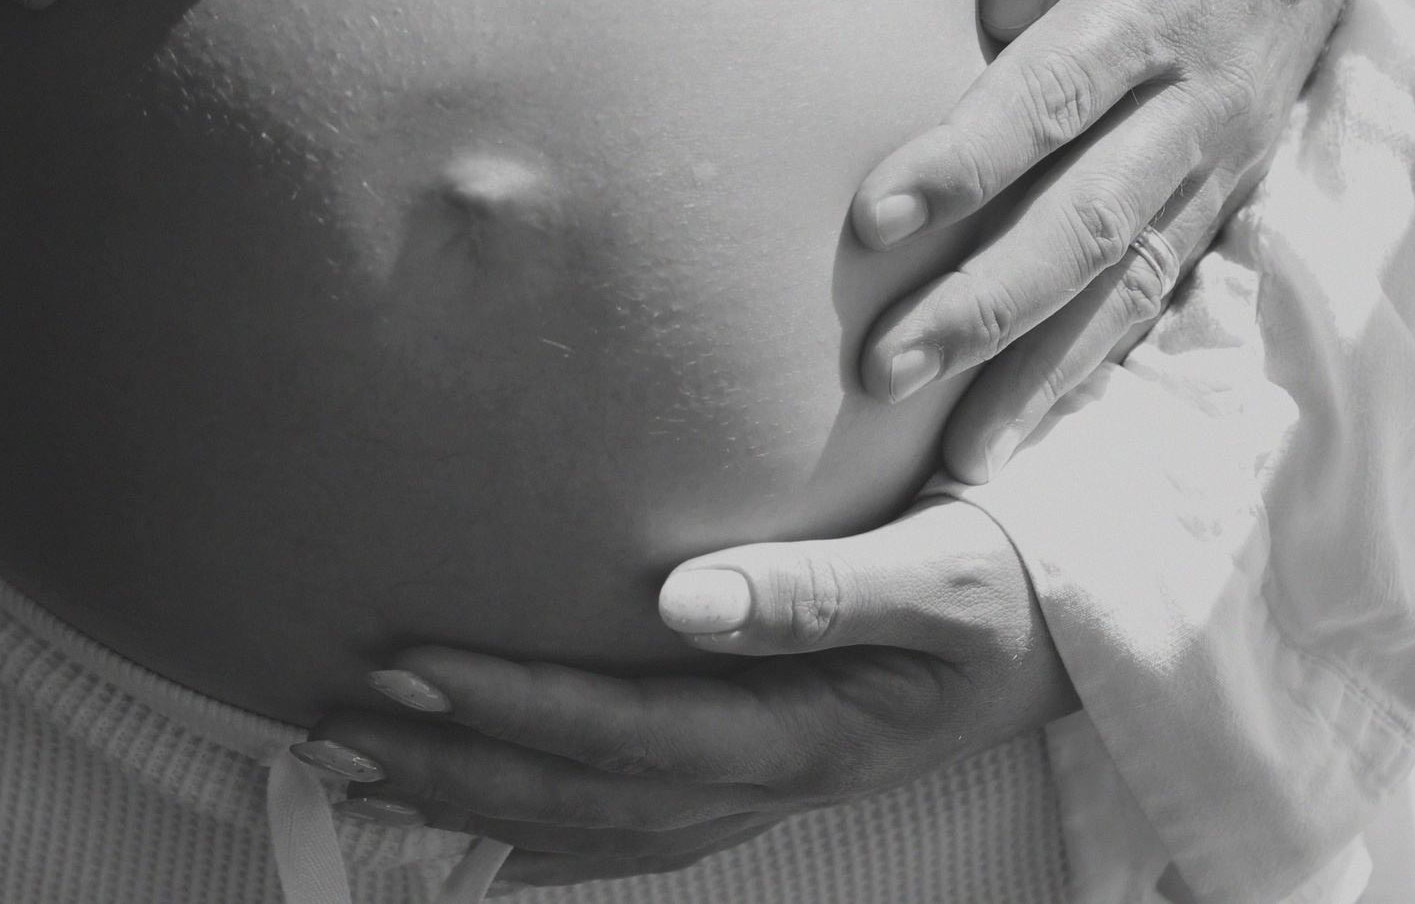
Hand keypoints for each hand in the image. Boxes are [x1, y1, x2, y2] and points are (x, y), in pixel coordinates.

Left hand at [297, 498, 1073, 889]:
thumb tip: (684, 599)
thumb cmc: (1017, 584)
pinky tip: (470, 833)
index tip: (407, 662)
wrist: (1079, 632)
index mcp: (806, 731)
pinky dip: (542, 839)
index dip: (511, 705)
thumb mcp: (947, 577)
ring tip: (359, 775)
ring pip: (594, 821)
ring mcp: (764, 788)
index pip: (627, 729)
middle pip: (585, 793)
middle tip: (336, 726)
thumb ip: (822, 588)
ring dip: (474, 801)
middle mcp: (771, 779)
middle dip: (456, 764)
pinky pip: (633, 827)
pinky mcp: (761, 772)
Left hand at [848, 0, 1414, 480]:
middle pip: (1087, 214)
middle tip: (883, 373)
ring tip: (963, 455)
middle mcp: (1208, 84)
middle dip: (985, 303)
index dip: (960, 161)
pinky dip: (1110, 353)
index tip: (869, 222)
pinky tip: (1047, 417)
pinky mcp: (1236, 159)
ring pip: (1135, 273)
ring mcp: (1231, 134)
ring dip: (1048, 365)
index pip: (1046, 93)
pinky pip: (1170, 273)